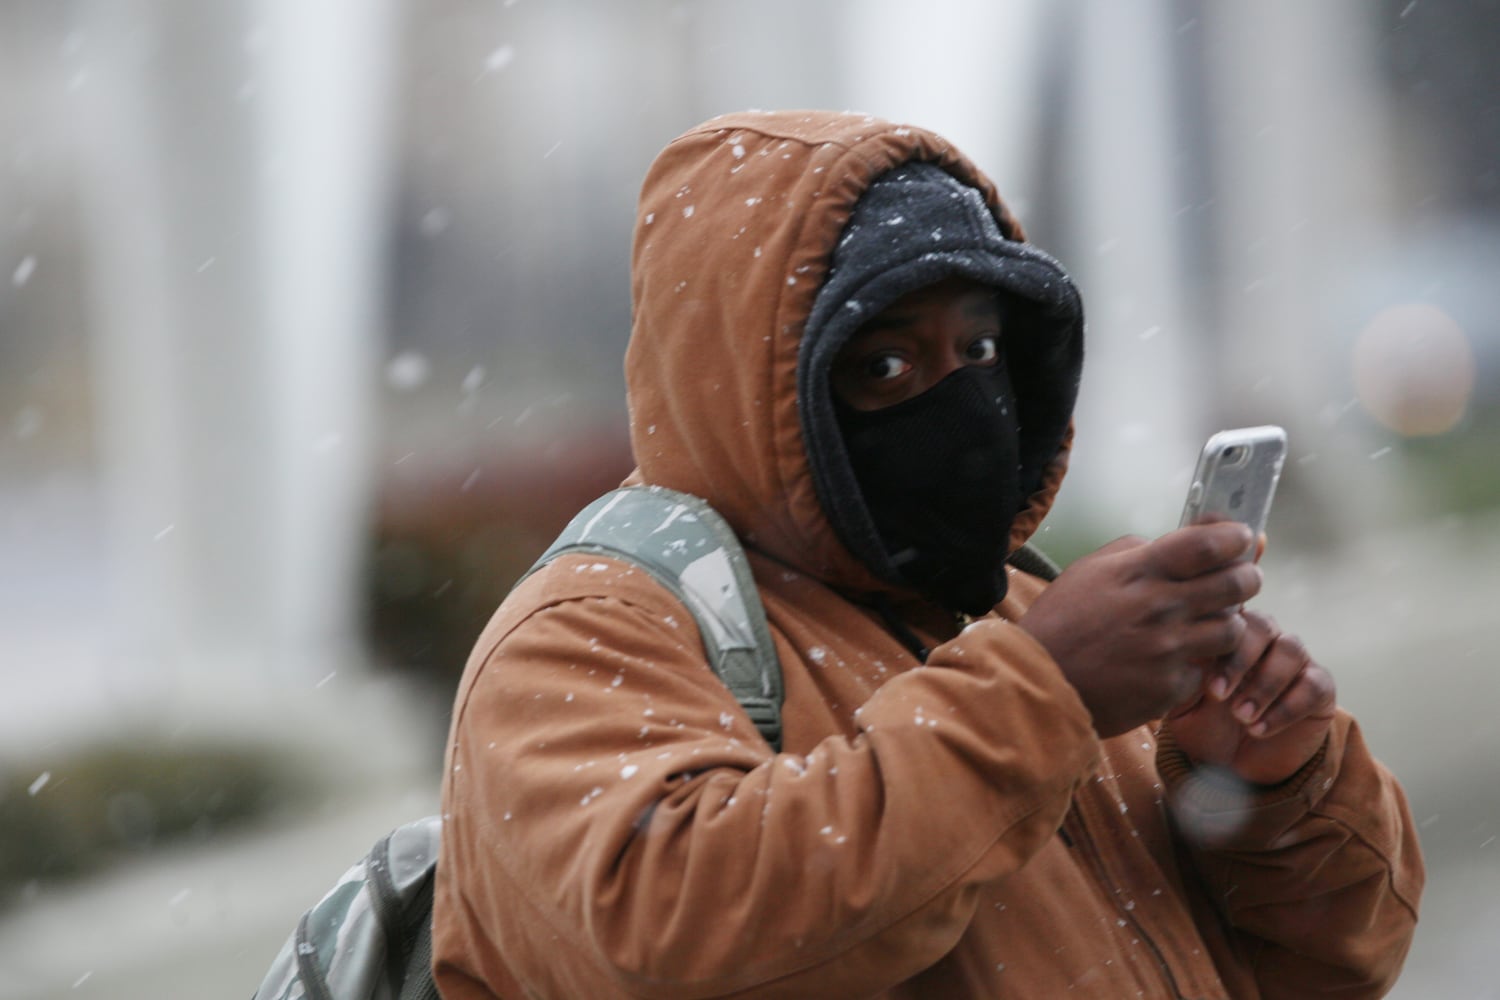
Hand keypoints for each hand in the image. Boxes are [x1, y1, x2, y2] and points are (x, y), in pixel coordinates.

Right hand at [1018, 522, 1261, 737]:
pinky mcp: (1170, 687)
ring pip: (1233, 629)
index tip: (1239, 538)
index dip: (1235, 537)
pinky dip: (1197, 664)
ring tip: (1209, 623)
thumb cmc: (1060, 622)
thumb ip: (1135, 551)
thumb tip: (1178, 542)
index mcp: (1139, 572)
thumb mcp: (1089, 570)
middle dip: (1247, 577)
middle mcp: (1160, 607)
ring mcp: (1169, 650)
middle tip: (1240, 579)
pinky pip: (1205, 670)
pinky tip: (1176, 660)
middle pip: (1237, 583)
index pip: (1210, 544)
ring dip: (1227, 622)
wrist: (1039, 682)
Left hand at [1163, 610, 1336, 784]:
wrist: (1235, 766)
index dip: (1216, 632)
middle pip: (1262, 624)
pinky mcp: (1319, 687)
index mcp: (1228, 634)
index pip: (1228, 610)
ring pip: (1290, 649)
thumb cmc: (1204, 727)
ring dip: (1264, 684)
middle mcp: (1264, 639)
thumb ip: (1184, 675)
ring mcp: (1294, 661)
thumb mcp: (1183, 705)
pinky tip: (1259, 729)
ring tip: (1241, 717)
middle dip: (1239, 660)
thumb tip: (1186, 650)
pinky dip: (1285, 708)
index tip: (1198, 665)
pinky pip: (1312, 683)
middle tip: (1218, 696)